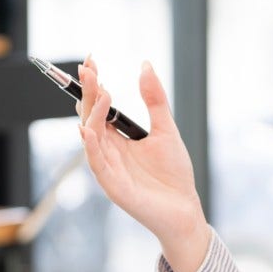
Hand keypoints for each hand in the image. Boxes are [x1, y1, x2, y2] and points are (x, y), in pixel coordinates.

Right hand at [76, 57, 209, 271]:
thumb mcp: (166, 129)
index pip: (99, 107)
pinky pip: (97, 164)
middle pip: (91, 117)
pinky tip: (89, 130)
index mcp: (118, 139)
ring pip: (91, 138)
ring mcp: (108, 168)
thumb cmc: (173, 174)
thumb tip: (145, 66)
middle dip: (89, 93)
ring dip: (93, 115)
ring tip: (102, 93)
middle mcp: (108, 151)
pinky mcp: (113, 186)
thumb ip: (154, 100)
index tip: (90, 62)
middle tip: (89, 70)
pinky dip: (91, 147)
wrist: (184, 209)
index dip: (94, 85)